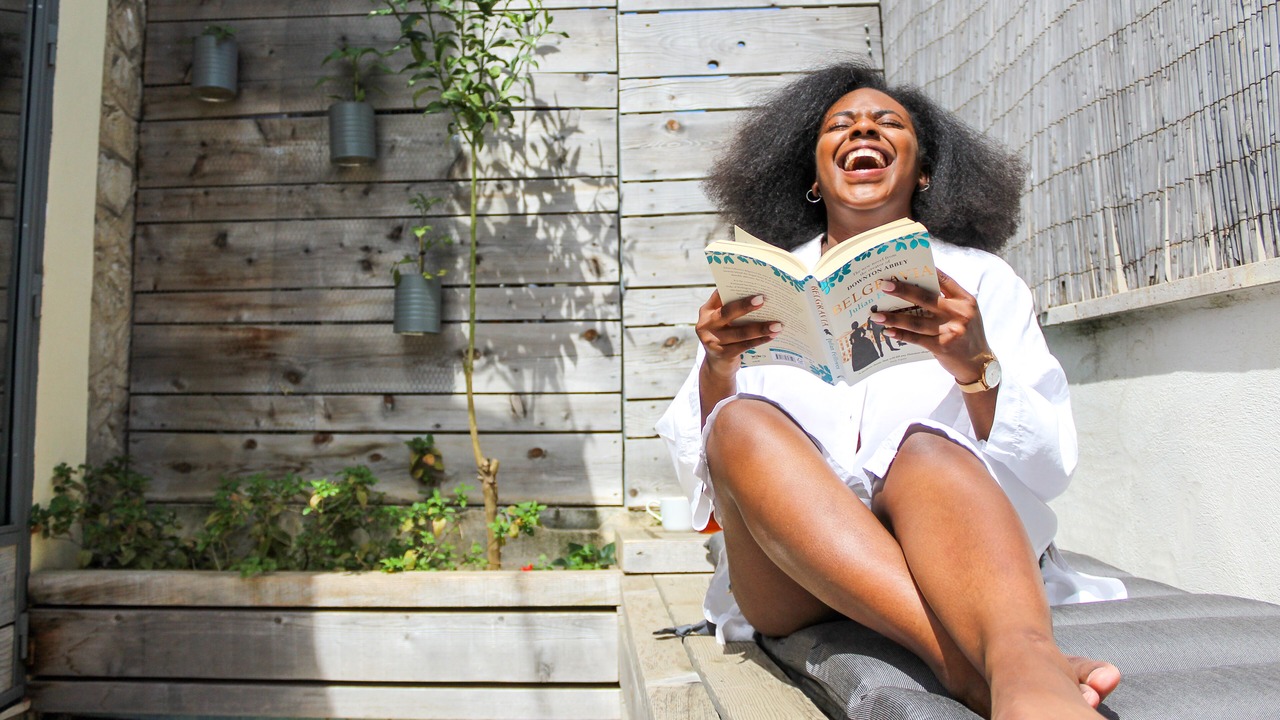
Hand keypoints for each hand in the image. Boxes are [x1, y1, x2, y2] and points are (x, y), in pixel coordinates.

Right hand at [695, 290, 781, 377]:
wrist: (717, 365)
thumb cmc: (726, 336)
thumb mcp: (723, 322)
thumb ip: (733, 310)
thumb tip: (761, 297)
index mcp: (707, 311)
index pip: (719, 294)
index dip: (733, 287)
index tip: (750, 281)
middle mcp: (706, 324)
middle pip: (727, 312)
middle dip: (745, 305)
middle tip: (763, 299)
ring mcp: (712, 341)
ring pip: (739, 332)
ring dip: (760, 328)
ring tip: (777, 325)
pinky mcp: (721, 355)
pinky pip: (744, 346)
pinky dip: (759, 341)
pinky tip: (771, 336)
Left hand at [871, 271, 992, 383]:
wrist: (978, 363)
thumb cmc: (967, 334)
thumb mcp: (965, 313)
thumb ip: (948, 300)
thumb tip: (918, 287)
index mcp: (965, 301)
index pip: (945, 280)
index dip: (926, 272)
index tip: (906, 266)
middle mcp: (959, 313)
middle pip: (926, 298)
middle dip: (903, 291)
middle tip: (884, 285)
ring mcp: (951, 330)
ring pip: (916, 321)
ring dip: (894, 317)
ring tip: (876, 315)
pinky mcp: (942, 347)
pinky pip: (916, 339)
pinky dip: (901, 334)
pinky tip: (888, 331)